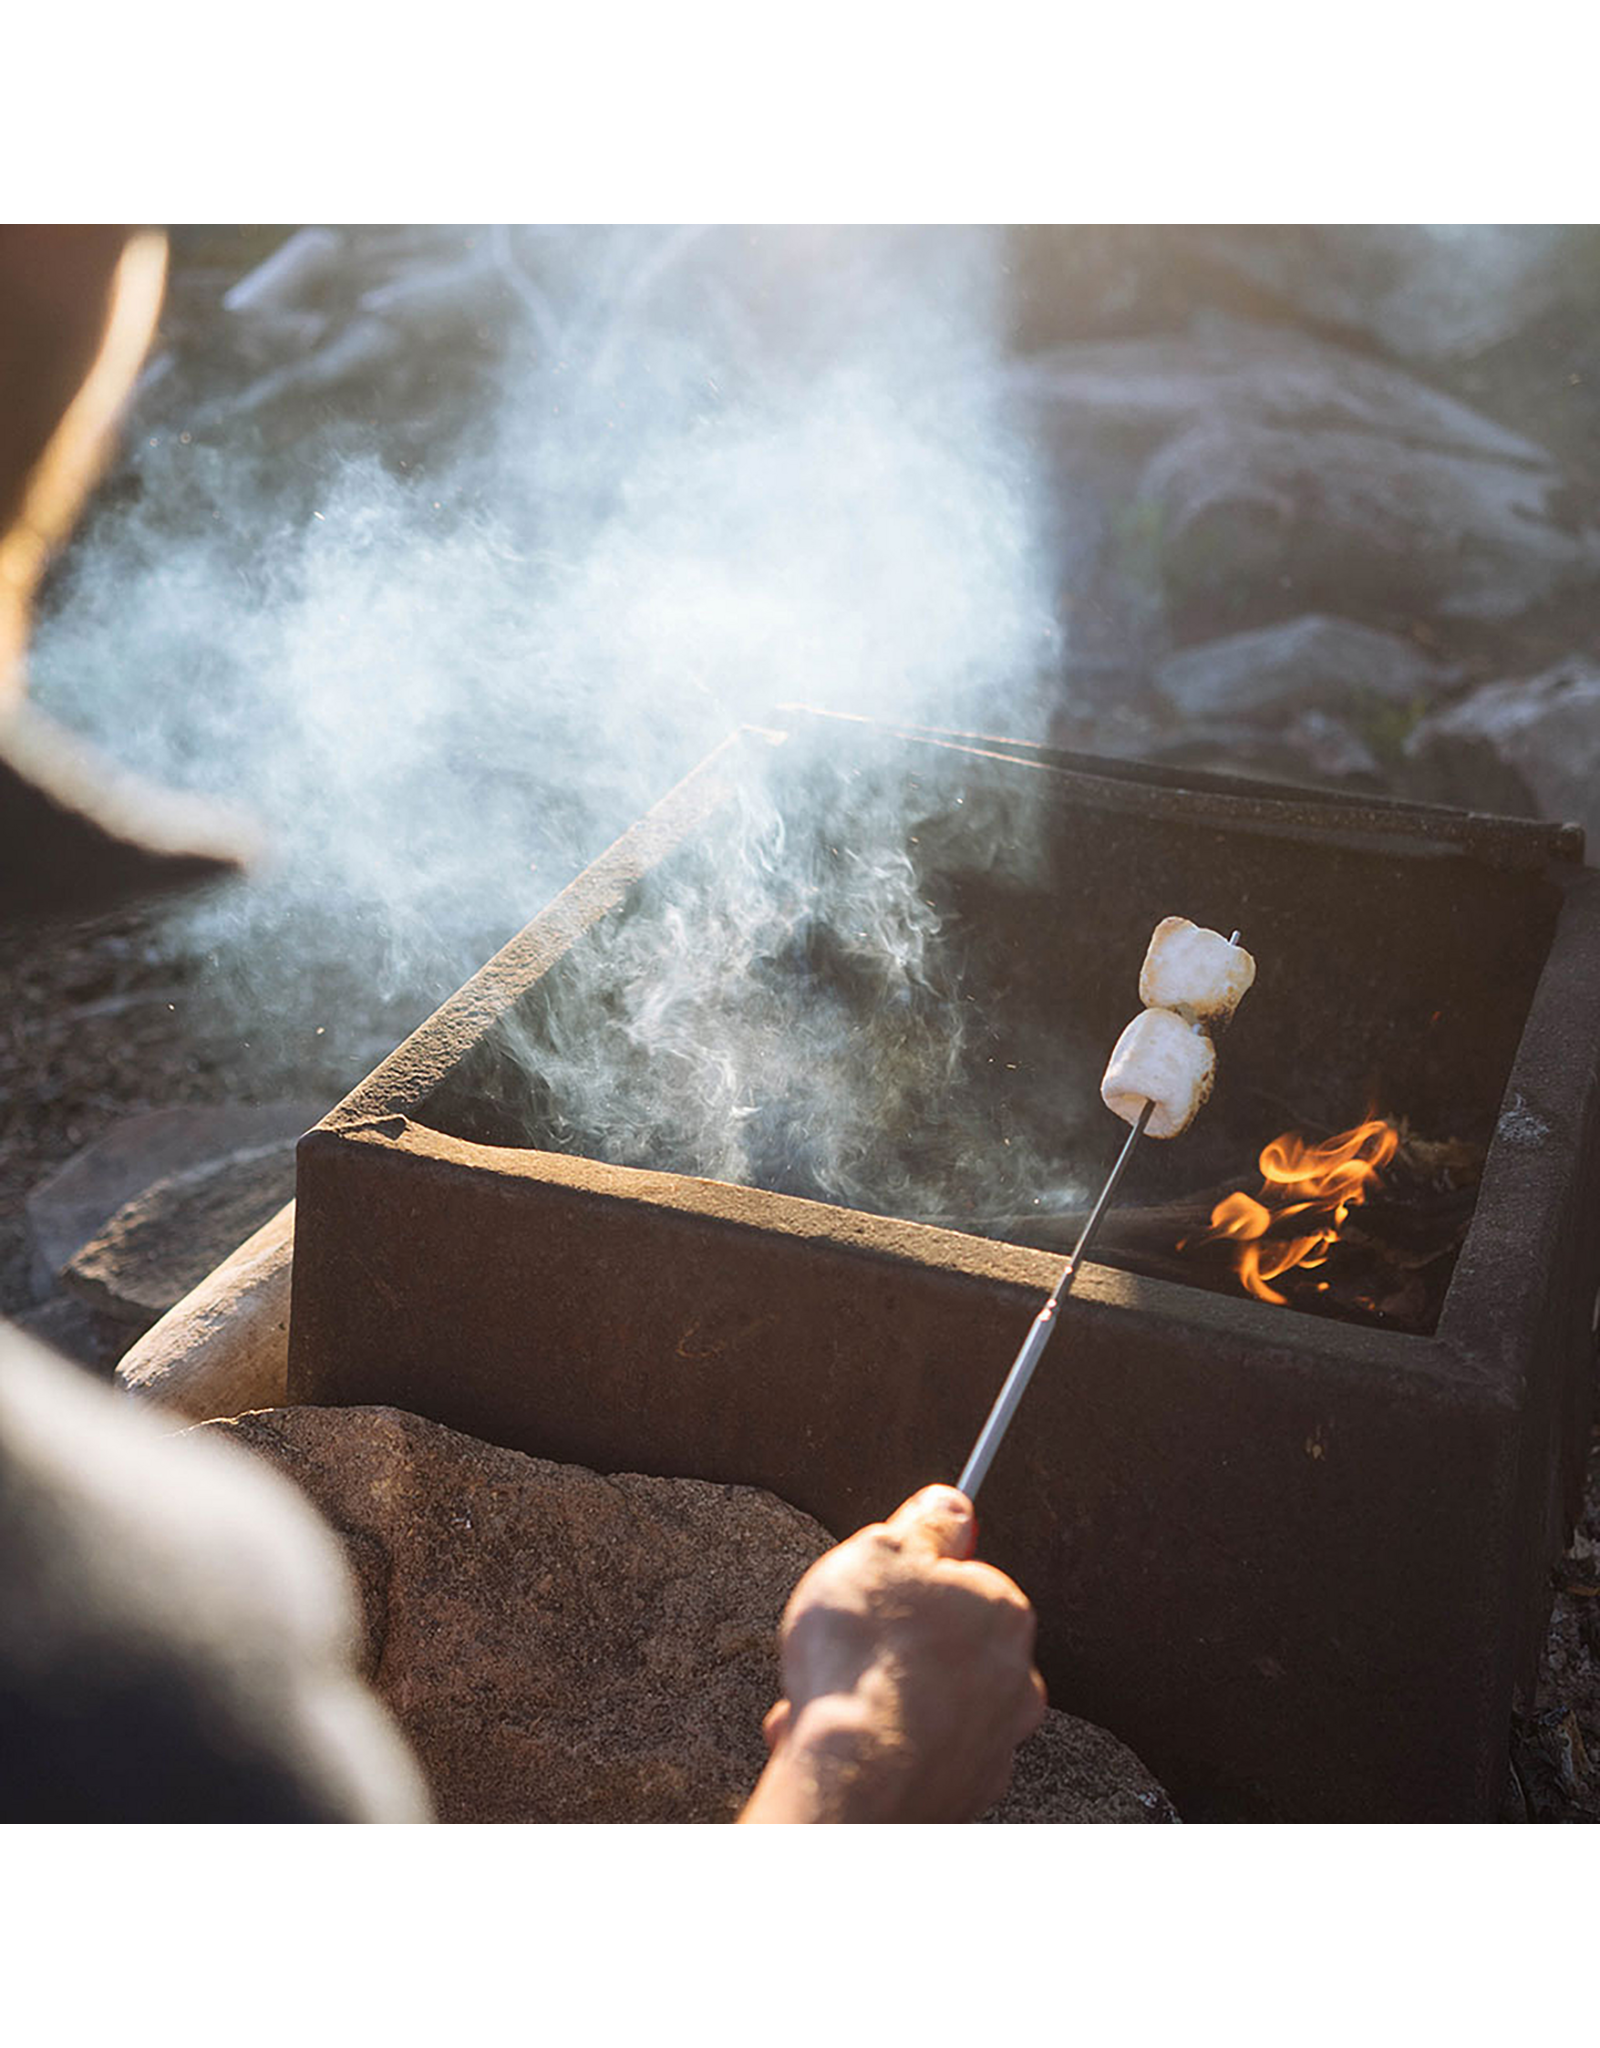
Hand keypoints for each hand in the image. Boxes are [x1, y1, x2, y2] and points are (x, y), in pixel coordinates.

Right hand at [739, 1484, 1045, 1822]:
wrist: (853, 1776)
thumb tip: (951, 1504)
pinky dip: (881, 1744)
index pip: (964, 1577)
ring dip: (881, 1696)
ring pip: (929, 1702)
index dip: (909, 1580)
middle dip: (894, 1645)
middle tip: (845, 1646)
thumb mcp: (880, 1551)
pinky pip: (918, 1754)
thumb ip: (924, 1523)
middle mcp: (1014, 1680)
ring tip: (827, 1697)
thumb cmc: (864, 1660)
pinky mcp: (965, 1793)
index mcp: (1002, 1612)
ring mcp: (992, 1743)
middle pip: (947, 1644)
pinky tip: (838, 1735)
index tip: (875, 1587)